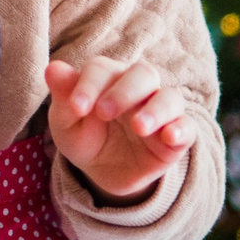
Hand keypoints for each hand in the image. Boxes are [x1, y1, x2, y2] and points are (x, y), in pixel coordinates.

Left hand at [45, 57, 193, 203]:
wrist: (101, 171)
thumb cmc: (82, 136)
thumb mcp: (66, 120)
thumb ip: (64, 95)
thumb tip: (52, 68)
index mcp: (108, 77)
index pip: (102, 69)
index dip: (88, 85)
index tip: (75, 108)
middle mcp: (138, 87)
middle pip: (142, 74)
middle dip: (123, 91)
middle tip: (103, 113)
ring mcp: (160, 110)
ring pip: (170, 97)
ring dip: (155, 109)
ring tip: (138, 127)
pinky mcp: (176, 136)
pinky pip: (187, 127)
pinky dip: (181, 129)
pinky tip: (169, 136)